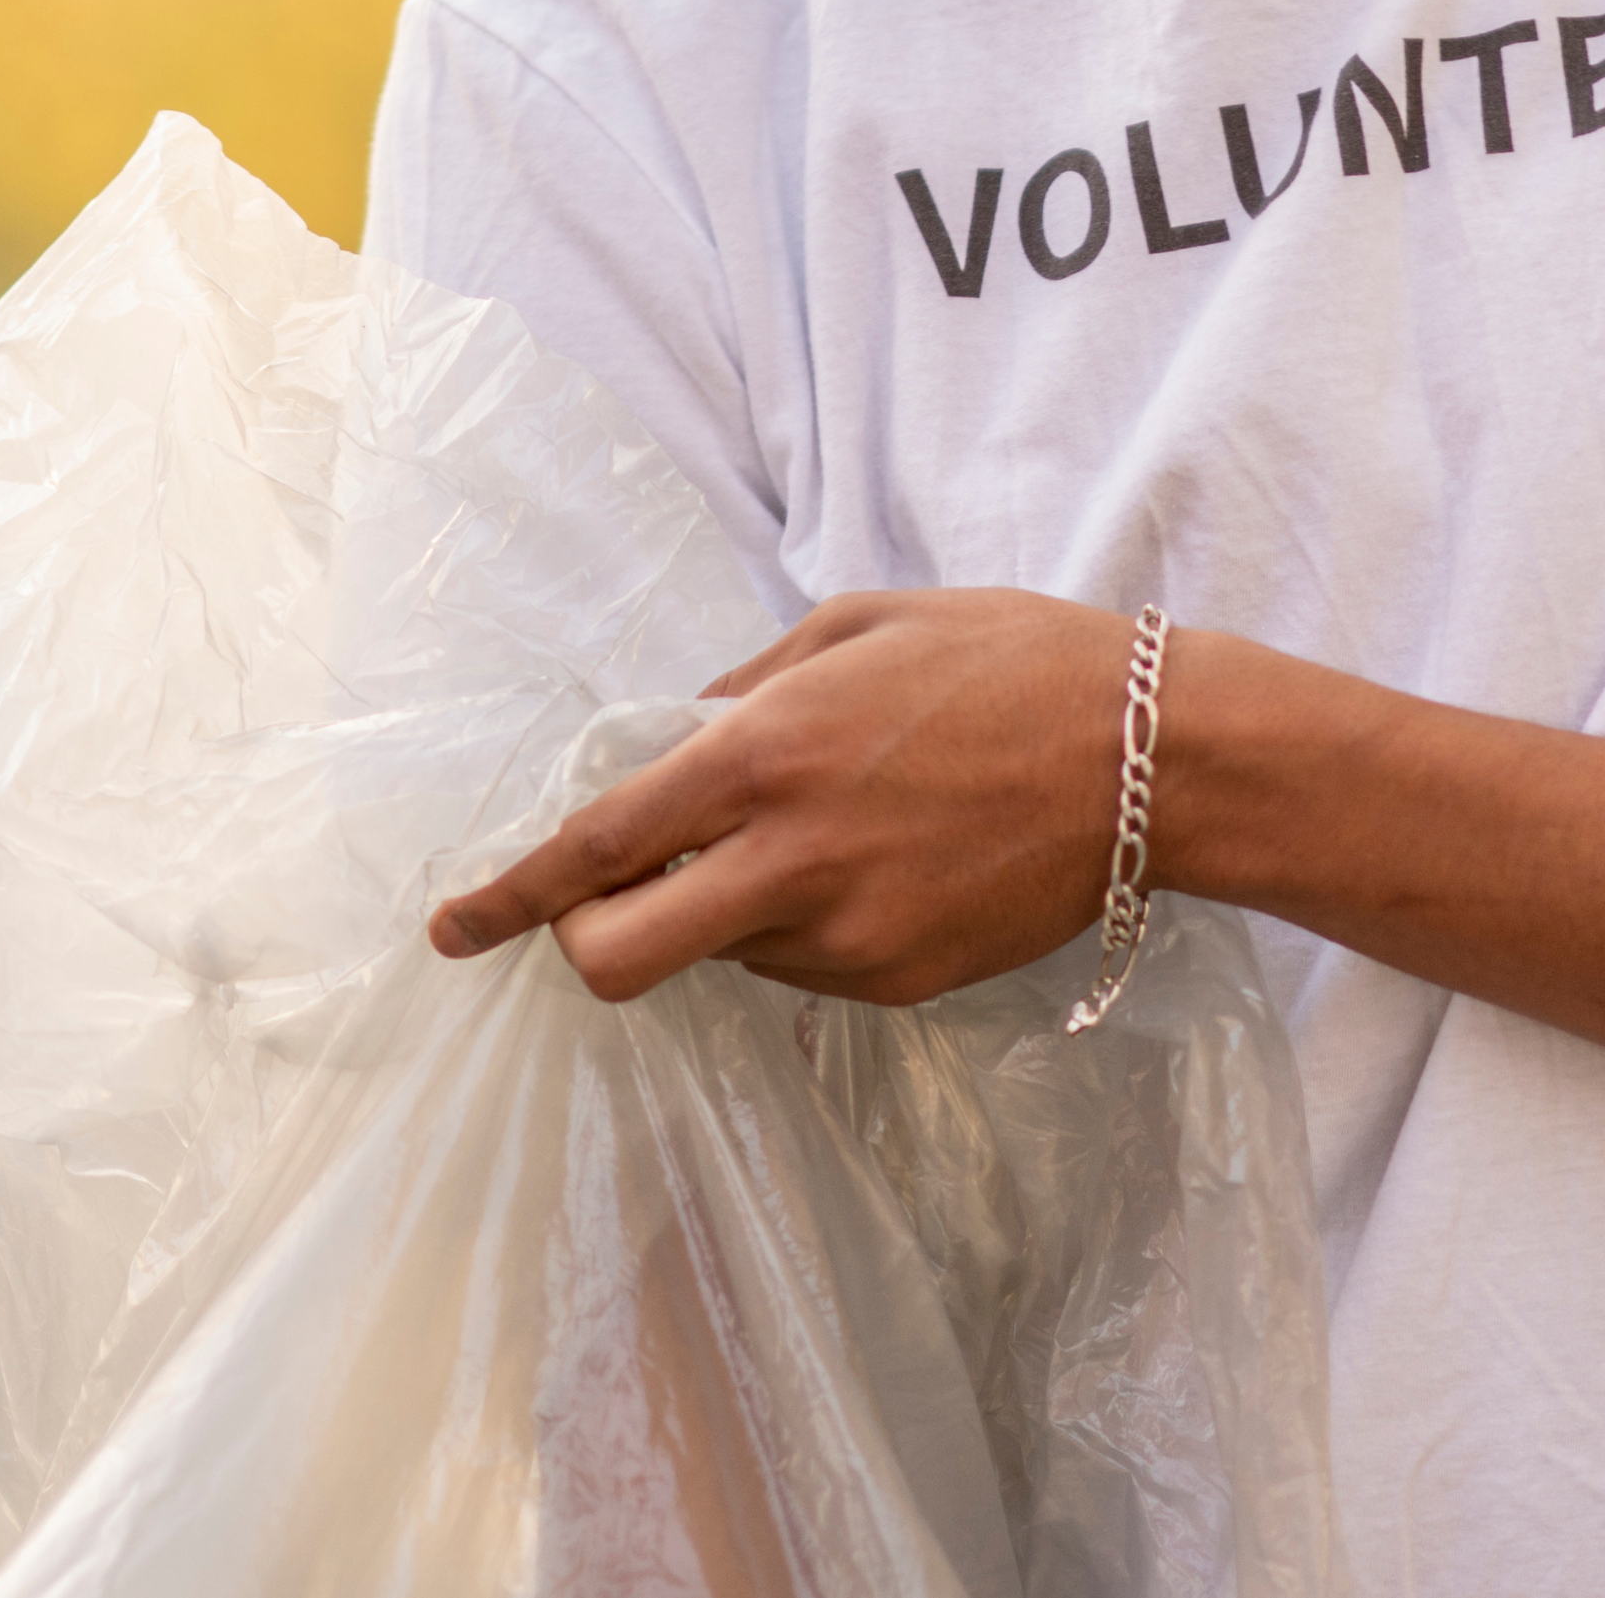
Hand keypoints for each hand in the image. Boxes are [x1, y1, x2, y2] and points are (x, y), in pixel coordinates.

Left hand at [428, 587, 1140, 1004]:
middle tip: (610, 898)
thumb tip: (670, 740)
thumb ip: (741, 688)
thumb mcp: (855, 625)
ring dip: (718, 909)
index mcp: (762, 757)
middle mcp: (790, 862)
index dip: (504, 898)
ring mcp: (848, 938)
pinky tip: (874, 862)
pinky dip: (797, 926)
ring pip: (718, 959)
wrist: (1151, 756)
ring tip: (816, 830)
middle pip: (619, 959)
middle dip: (584, 940)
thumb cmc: (1006, 661)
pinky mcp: (901, 980)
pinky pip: (802, 969)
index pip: (591, 850)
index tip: (453, 927)